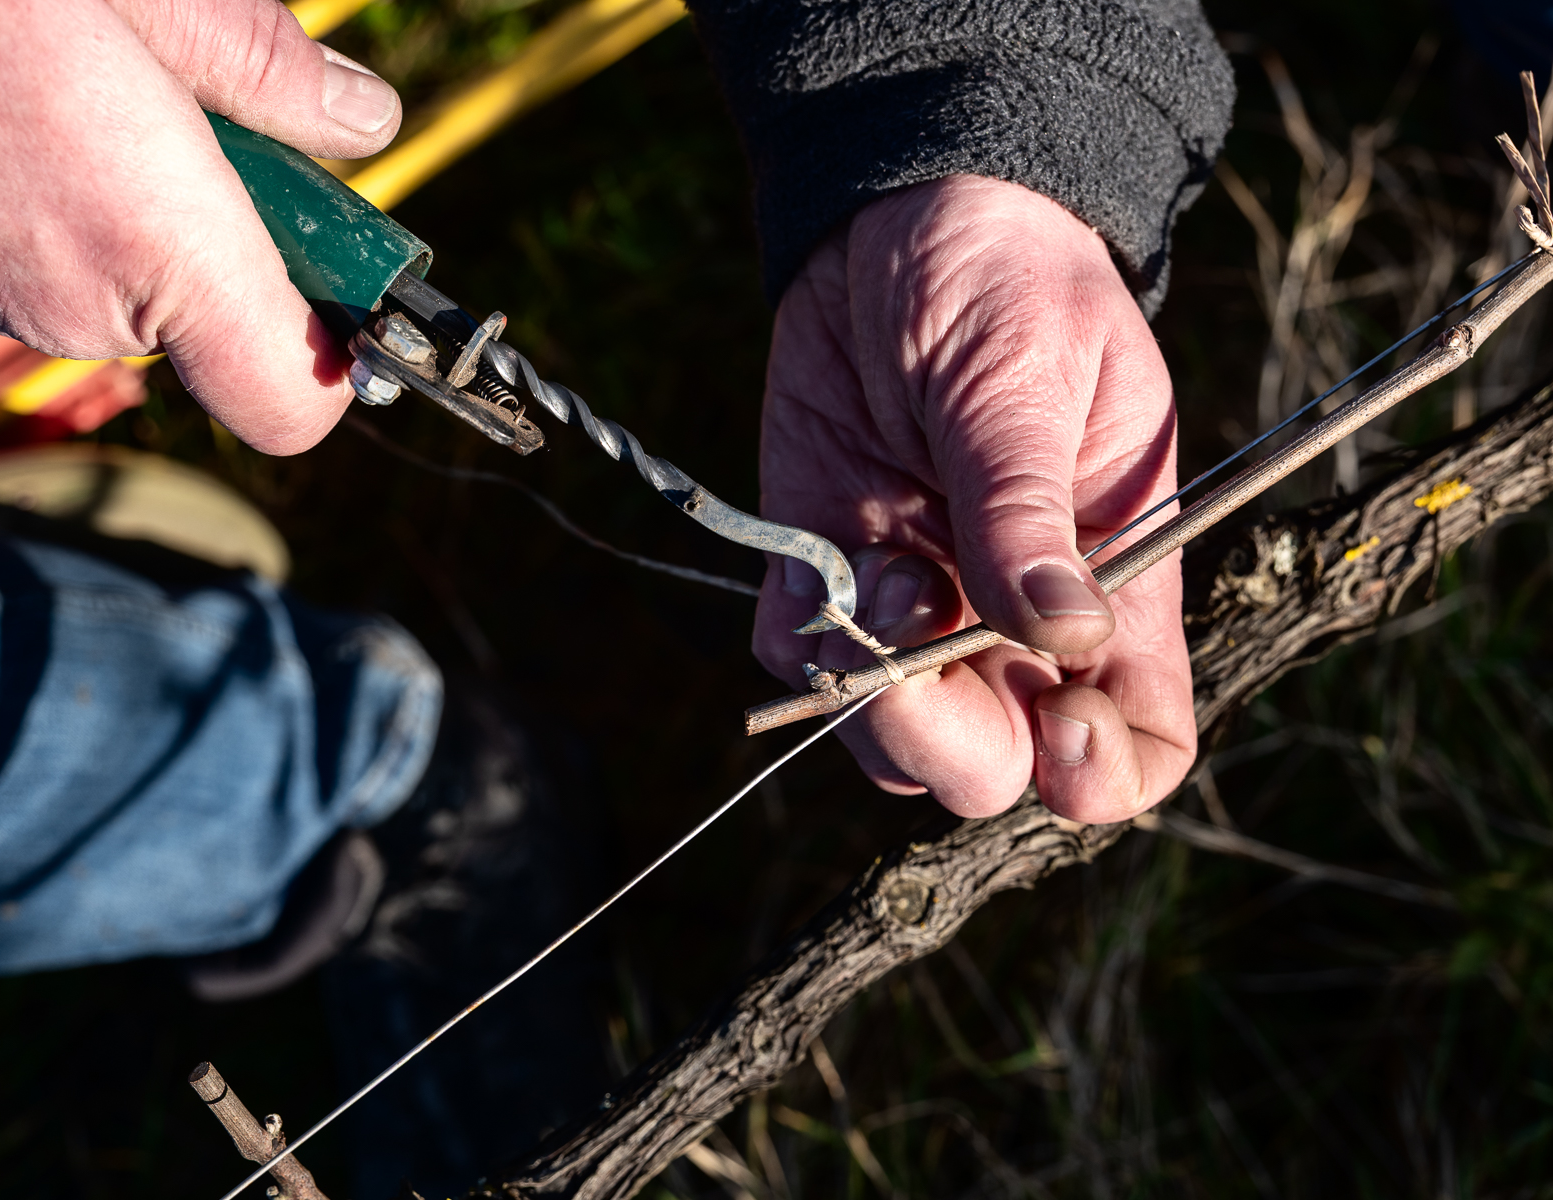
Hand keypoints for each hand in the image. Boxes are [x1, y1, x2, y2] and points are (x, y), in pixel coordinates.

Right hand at [0, 0, 402, 453]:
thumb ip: (267, 69)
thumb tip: (362, 122)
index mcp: (153, 245)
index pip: (298, 404)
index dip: (350, 356)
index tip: (357, 275)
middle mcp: (84, 307)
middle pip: (234, 325)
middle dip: (256, 232)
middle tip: (216, 115)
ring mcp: (12, 302)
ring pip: (154, 287)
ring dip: (171, 206)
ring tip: (105, 86)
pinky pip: (78, 264)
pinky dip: (96, 201)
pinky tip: (49, 106)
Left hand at [753, 175, 1195, 823]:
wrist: (901, 211)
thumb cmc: (1010, 277)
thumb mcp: (1032, 378)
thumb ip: (1031, 508)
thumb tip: (1061, 634)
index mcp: (1112, 580)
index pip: (1140, 735)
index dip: (1105, 771)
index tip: (1061, 734)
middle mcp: (1015, 615)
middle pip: (999, 762)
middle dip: (956, 744)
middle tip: (914, 661)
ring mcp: (920, 600)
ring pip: (890, 735)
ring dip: (867, 688)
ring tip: (867, 572)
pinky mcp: (827, 569)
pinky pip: (801, 658)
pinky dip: (798, 636)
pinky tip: (817, 551)